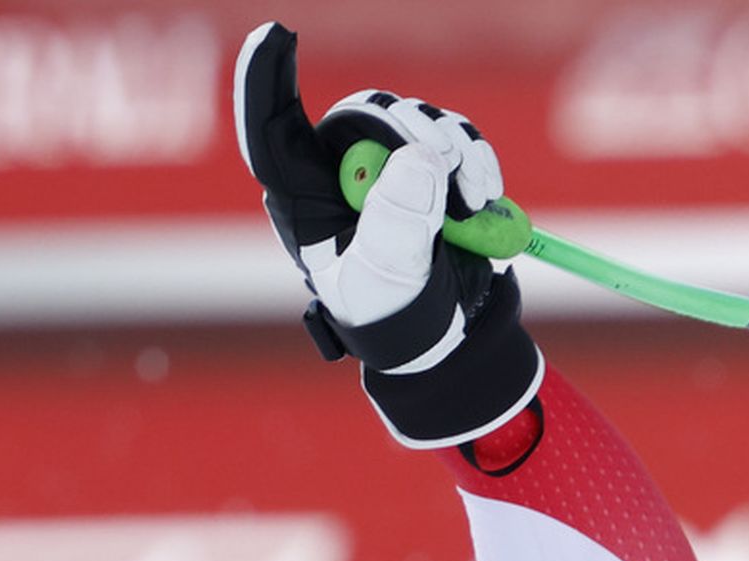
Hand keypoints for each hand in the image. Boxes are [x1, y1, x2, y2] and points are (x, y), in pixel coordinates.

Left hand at [233, 22, 542, 446]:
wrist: (443, 337)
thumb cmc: (392, 317)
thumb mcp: (388, 283)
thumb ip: (399, 224)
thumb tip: (418, 158)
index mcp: (304, 199)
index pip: (272, 131)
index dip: (267, 81)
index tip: (274, 36)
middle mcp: (341, 173)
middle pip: (364, 113)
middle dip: (407, 131)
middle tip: (441, 165)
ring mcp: (389, 166)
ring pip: (415, 119)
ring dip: (451, 152)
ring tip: (468, 205)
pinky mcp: (433, 167)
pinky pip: (455, 136)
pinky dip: (476, 162)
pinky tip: (482, 201)